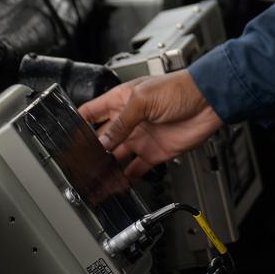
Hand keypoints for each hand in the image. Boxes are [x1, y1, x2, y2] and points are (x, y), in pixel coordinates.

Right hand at [78, 70, 222, 179]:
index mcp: (121, 101)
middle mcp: (128, 121)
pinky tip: (116, 185)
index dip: (77, 125)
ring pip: (116, 157)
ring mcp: (140, 138)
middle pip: (101, 140)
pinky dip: (125, 178)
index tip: (65, 140)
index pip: (91, 113)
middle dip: (90, 153)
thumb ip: (122, 122)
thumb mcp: (144, 99)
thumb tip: (102, 142)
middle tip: (77, 168)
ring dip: (105, 169)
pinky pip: (135, 169)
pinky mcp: (154, 153)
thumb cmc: (180, 88)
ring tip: (92, 181)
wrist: (209, 101)